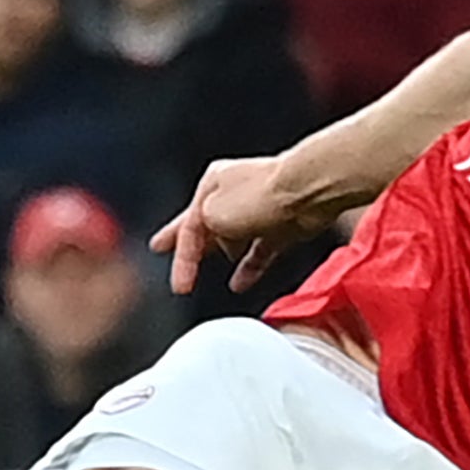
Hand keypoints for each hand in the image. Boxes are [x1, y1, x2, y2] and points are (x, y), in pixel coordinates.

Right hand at [149, 153, 327, 294]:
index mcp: (212, 184)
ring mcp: (259, 210)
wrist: (307, 191)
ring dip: (220, 255)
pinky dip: (248, 268)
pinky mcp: (281, 227)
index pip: (188, 226)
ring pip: (232, 239)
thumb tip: (210, 241)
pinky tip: (239, 283)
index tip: (179, 285)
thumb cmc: (260, 195)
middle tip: (162, 248)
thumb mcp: (211, 213)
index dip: (180, 259)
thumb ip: (202, 229)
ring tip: (205, 273)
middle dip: (187, 244)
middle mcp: (233, 194)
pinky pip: (258, 252)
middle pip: (205, 226)